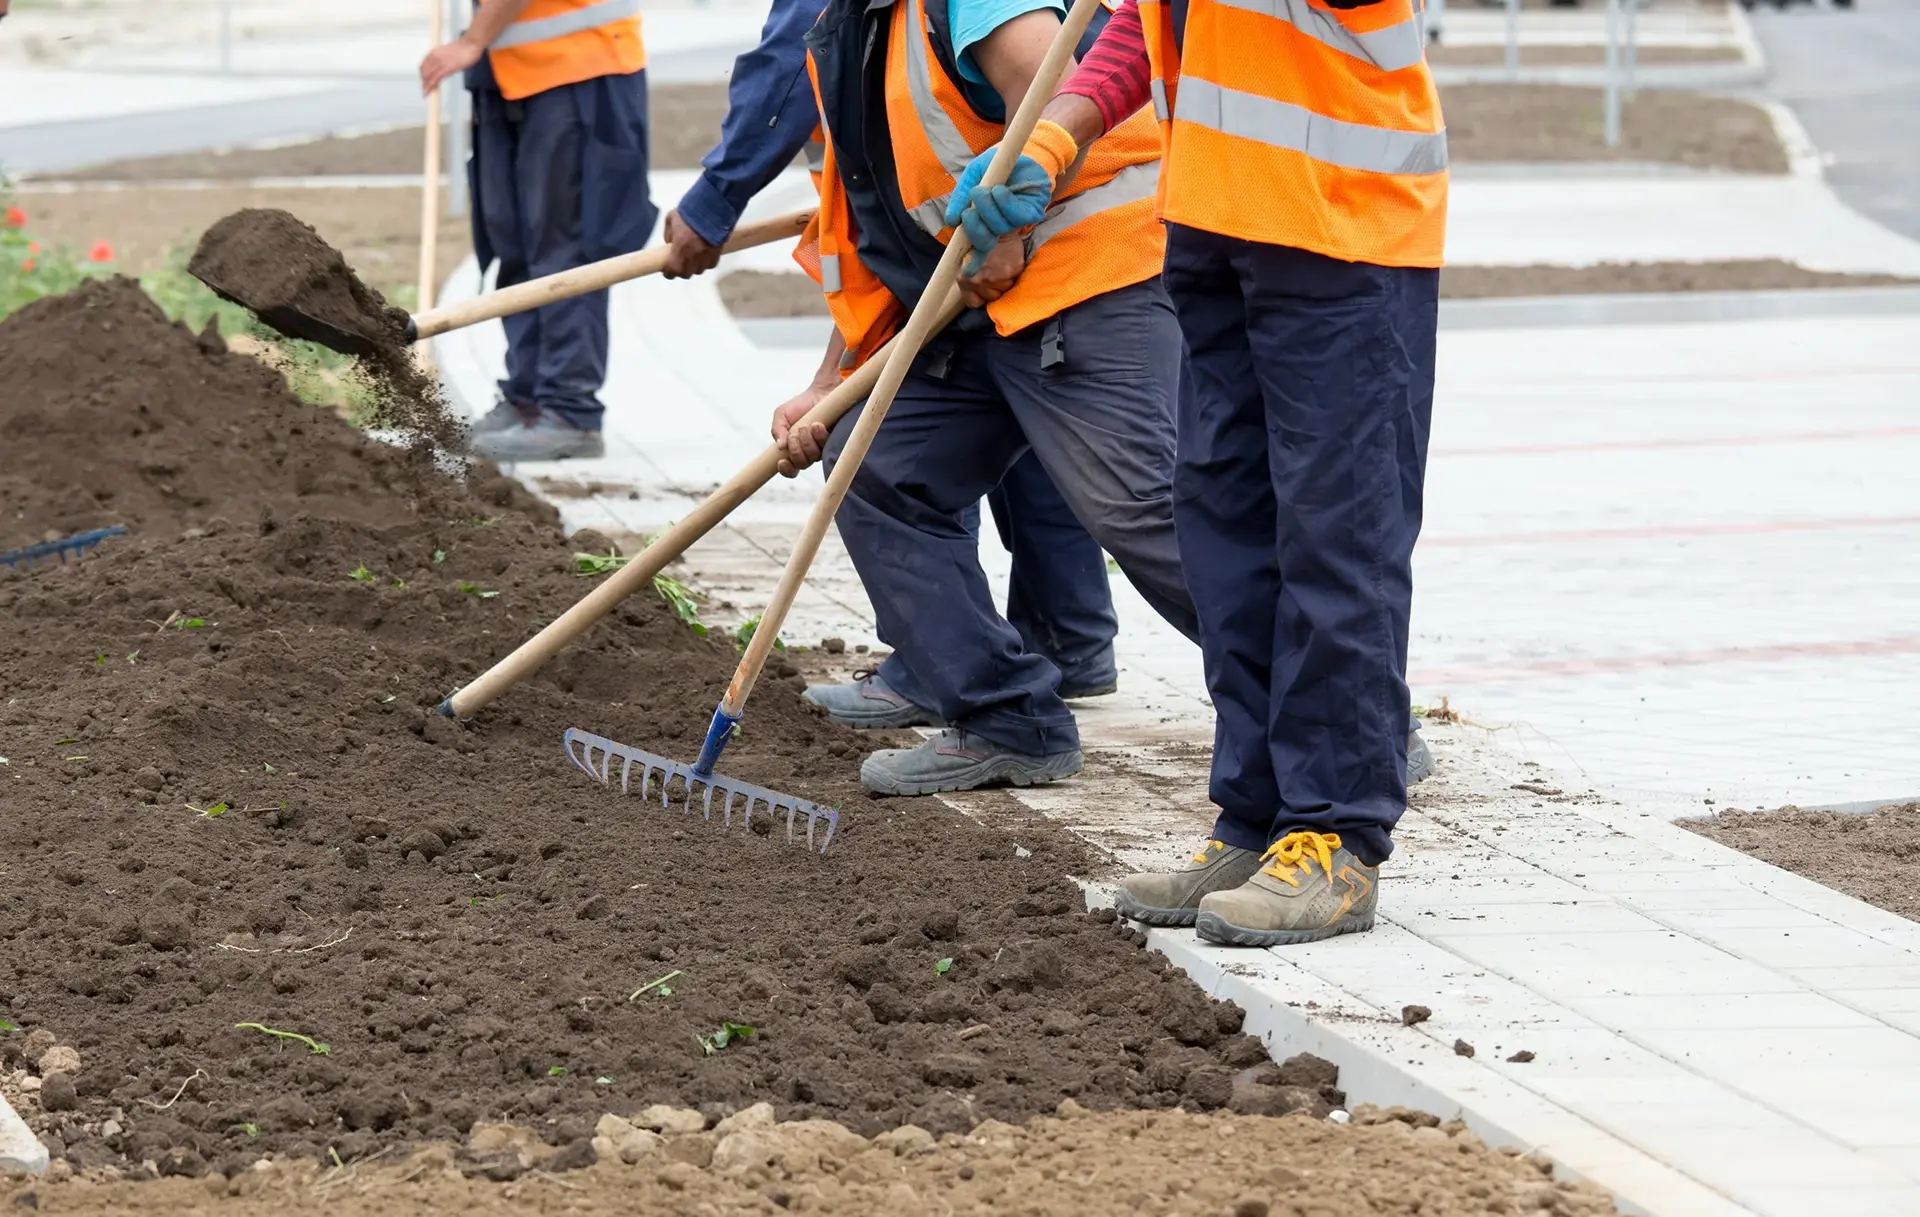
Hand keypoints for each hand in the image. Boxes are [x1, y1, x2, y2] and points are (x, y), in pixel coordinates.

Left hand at [420, 39, 481, 95]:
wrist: (470, 45)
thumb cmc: (463, 48)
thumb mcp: (448, 54)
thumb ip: (443, 60)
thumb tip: (443, 68)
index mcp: (434, 52)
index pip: (424, 65)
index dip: (422, 74)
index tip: (423, 80)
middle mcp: (435, 57)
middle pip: (424, 71)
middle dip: (424, 81)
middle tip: (425, 89)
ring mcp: (440, 62)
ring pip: (429, 76)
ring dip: (427, 85)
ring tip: (426, 92)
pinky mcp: (446, 68)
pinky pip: (436, 78)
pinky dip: (432, 85)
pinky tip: (431, 90)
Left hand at [662, 211, 722, 279]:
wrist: (713, 205)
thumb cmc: (690, 210)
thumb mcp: (671, 218)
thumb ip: (668, 234)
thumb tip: (669, 243)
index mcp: (680, 247)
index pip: (673, 270)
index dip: (669, 273)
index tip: (667, 272)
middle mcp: (694, 254)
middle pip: (686, 274)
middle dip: (681, 270)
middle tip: (679, 264)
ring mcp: (706, 255)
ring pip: (699, 270)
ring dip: (694, 267)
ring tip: (692, 258)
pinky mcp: (717, 253)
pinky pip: (710, 265)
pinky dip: (706, 263)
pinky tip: (703, 256)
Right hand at [772, 383, 834, 476]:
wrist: (821, 392)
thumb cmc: (801, 405)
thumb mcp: (782, 414)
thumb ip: (777, 429)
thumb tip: (780, 446)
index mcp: (794, 449)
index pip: (790, 469)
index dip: (786, 469)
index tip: (781, 462)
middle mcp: (808, 452)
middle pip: (801, 464)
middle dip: (796, 450)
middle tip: (794, 435)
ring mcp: (822, 448)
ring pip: (813, 456)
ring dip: (806, 442)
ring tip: (807, 426)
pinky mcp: (834, 442)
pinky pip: (826, 447)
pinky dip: (819, 436)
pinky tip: (817, 425)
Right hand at [943, 150, 1054, 273]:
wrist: (1023, 150)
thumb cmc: (996, 165)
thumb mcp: (972, 177)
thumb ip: (960, 198)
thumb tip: (951, 222)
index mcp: (984, 222)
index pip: (978, 247)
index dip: (972, 261)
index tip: (965, 272)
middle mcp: (1000, 226)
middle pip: (984, 242)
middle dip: (974, 228)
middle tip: (969, 211)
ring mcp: (1016, 221)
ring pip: (998, 228)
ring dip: (988, 209)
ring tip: (986, 190)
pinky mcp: (1031, 212)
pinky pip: (1015, 217)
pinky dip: (1004, 203)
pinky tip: (999, 191)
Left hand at [957, 236, 1026, 308]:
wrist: (995, 220)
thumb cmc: (977, 235)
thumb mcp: (963, 255)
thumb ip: (967, 272)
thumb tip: (970, 282)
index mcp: (965, 277)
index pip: (973, 302)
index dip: (978, 296)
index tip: (981, 289)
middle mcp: (981, 280)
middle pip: (991, 297)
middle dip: (992, 288)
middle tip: (993, 272)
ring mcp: (999, 276)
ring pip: (1004, 289)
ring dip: (1004, 280)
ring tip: (1001, 265)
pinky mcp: (1014, 270)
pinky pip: (1015, 279)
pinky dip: (1013, 272)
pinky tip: (1009, 260)